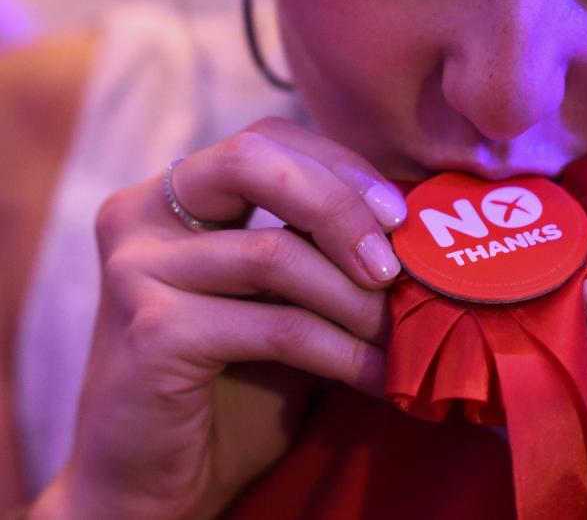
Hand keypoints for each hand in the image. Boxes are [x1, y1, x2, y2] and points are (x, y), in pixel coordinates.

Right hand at [31, 118, 406, 519]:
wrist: (158, 483)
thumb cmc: (232, 383)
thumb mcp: (281, 297)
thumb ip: (317, 249)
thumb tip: (410, 223)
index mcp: (173, 195)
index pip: (267, 140)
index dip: (340, 167)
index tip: (399, 216)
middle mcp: (142, 215)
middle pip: (256, 162)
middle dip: (342, 208)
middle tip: (394, 266)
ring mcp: (138, 269)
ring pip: (276, 254)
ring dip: (355, 300)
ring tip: (397, 335)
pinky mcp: (152, 330)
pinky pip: (276, 326)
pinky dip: (342, 351)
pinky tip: (376, 376)